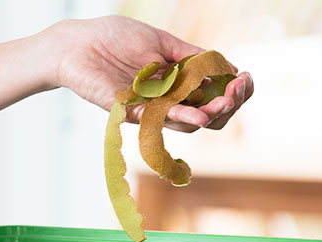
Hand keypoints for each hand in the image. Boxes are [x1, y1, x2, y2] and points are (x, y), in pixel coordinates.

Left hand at [47, 16, 253, 132]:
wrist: (76, 42)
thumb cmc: (113, 38)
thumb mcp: (162, 41)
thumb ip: (192, 55)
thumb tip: (227, 67)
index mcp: (175, 83)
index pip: (212, 97)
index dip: (234, 91)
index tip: (245, 78)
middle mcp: (164, 101)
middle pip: (206, 117)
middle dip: (228, 105)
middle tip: (237, 89)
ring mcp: (146, 108)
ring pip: (186, 123)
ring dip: (209, 114)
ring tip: (223, 103)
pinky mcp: (127, 111)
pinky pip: (156, 120)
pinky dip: (179, 117)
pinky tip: (197, 114)